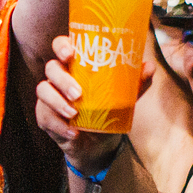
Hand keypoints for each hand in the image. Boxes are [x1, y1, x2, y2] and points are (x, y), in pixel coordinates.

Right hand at [33, 34, 125, 171]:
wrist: (98, 146)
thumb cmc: (107, 114)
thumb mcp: (123, 99)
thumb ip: (135, 84)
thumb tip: (149, 66)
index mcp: (75, 66)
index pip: (62, 47)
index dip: (62, 46)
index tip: (70, 52)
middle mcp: (59, 78)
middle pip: (51, 68)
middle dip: (62, 79)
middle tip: (78, 93)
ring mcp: (50, 97)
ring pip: (43, 90)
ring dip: (57, 101)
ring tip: (74, 113)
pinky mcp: (45, 116)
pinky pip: (45, 116)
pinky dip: (59, 124)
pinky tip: (73, 131)